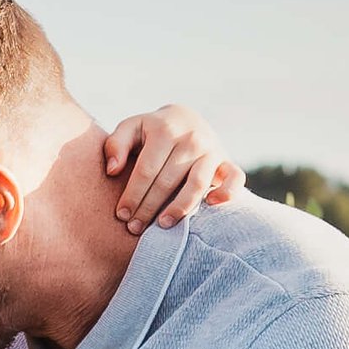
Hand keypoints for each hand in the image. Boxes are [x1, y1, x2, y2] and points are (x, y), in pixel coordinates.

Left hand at [105, 106, 244, 234]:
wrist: (185, 120)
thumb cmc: (151, 133)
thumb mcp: (131, 129)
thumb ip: (116, 145)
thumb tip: (112, 170)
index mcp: (165, 129)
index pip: (146, 170)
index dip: (132, 195)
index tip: (121, 215)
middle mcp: (192, 138)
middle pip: (167, 182)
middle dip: (148, 208)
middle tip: (134, 228)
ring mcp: (212, 150)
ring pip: (197, 185)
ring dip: (179, 208)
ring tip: (162, 226)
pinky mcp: (227, 162)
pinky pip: (235, 179)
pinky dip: (227, 193)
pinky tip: (210, 205)